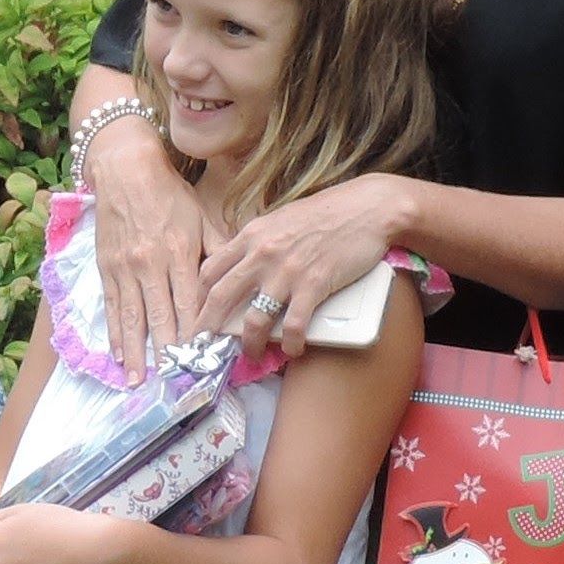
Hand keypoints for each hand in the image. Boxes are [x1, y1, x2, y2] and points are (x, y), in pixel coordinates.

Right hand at [83, 113, 225, 379]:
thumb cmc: (169, 194)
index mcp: (180, 252)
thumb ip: (220, 248)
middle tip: (173, 383)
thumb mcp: (201, 216)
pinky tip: (118, 354)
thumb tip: (240, 276)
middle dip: (167, 352)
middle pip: (161, 317)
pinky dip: (114, 333)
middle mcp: (151, 264)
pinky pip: (112, 306)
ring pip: (133, 318)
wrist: (125, 170)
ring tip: (139, 381)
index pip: (190, 303)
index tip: (202, 360)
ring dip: (136, 352)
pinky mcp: (107, 268)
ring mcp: (126, 268)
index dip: (196, 334)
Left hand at [195, 176, 411, 359]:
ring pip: (254, 319)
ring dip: (250, 344)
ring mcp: (286, 272)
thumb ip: (258, 242)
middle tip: (201, 347)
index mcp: (250, 236)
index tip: (197, 314)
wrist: (366, 208)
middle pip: (220, 298)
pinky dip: (290, 343)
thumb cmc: (326, 213)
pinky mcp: (314, 285)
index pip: (209, 270)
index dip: (197, 298)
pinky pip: (293, 325)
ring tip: (252, 354)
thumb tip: (243, 265)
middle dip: (207, 327)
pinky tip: (292, 350)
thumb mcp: (280, 220)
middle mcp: (261, 254)